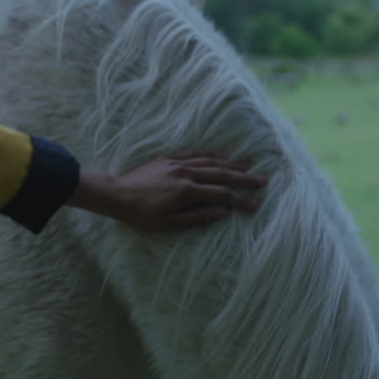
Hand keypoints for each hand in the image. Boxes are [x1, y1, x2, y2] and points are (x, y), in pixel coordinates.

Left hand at [72, 151, 266, 232]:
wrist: (116, 195)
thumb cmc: (140, 215)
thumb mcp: (168, 224)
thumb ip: (197, 217)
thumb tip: (222, 213)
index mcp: (186, 191)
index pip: (221, 195)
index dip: (240, 200)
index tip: (256, 204)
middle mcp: (185, 173)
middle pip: (221, 174)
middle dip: (243, 178)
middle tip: (262, 180)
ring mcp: (177, 163)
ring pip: (210, 161)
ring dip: (231, 165)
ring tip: (247, 168)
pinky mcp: (168, 158)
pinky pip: (195, 154)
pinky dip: (211, 155)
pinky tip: (221, 157)